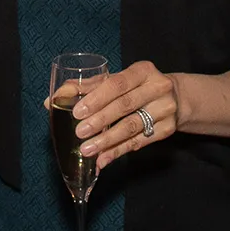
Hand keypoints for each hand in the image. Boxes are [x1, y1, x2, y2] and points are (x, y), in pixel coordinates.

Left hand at [65, 60, 181, 171]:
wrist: (177, 99)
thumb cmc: (137, 88)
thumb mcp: (118, 81)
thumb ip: (87, 88)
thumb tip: (52, 100)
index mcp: (143, 70)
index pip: (117, 84)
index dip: (97, 98)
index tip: (77, 111)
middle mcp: (158, 87)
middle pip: (125, 106)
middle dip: (100, 121)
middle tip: (79, 132)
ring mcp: (165, 109)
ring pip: (132, 127)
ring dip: (107, 140)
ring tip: (87, 149)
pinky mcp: (167, 130)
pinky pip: (139, 143)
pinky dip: (118, 152)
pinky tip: (102, 160)